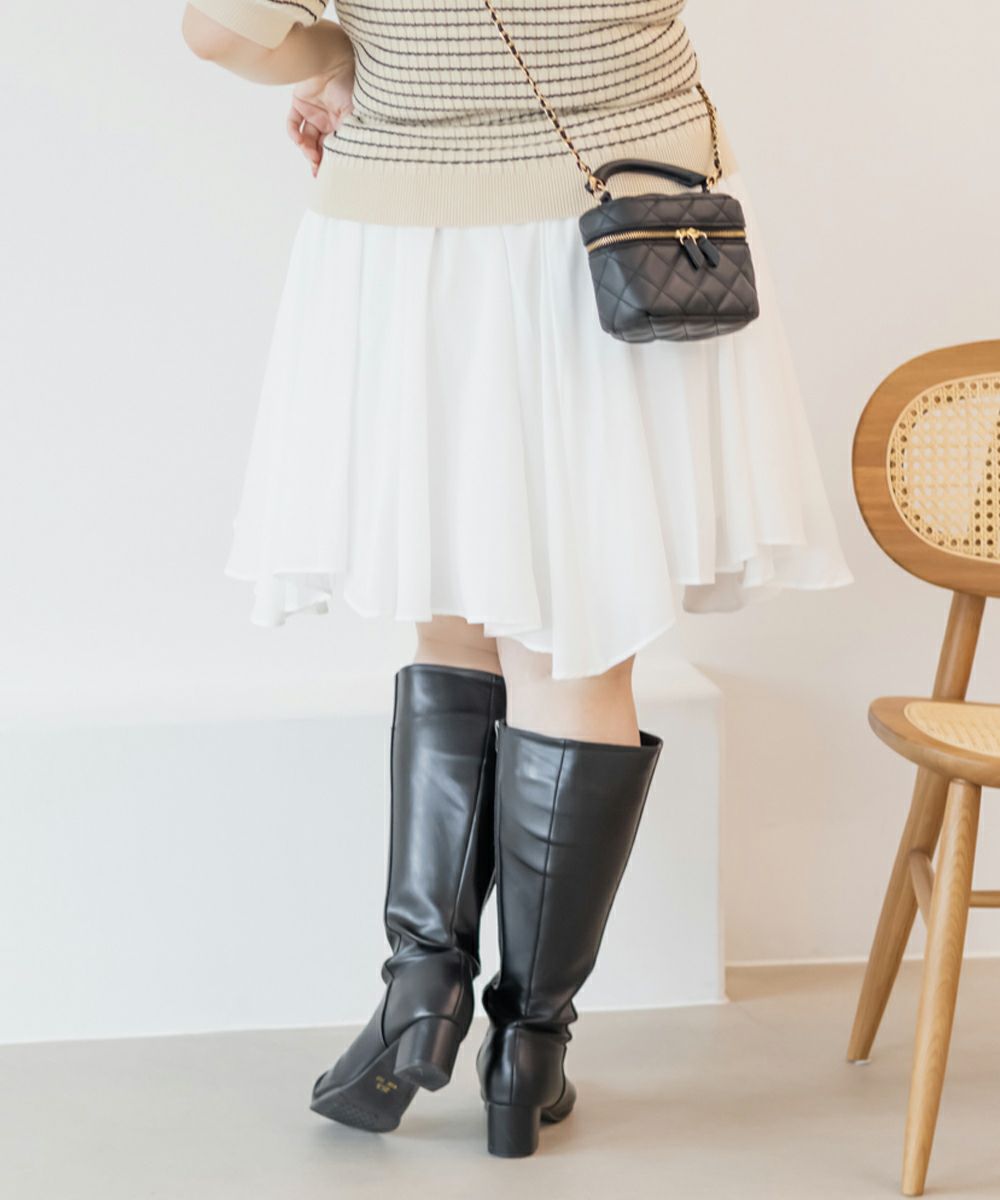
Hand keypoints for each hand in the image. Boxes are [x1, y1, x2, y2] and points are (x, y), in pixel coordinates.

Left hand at [287, 49, 354, 176]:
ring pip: (305, 138)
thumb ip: (351, 137)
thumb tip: (348, 162)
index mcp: (344, 123)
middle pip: (320, 146)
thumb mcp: (356, 116)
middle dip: (317, 160)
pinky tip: (299, 140)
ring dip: (306, 149)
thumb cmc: (352, 86)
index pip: (335, 147)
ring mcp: (313, 111)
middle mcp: (329, 119)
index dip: (331, 162)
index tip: (327, 176)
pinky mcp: (299, 102)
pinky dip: (293, 133)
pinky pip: (292, 123)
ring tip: (309, 154)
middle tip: (317, 170)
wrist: (335, 59)